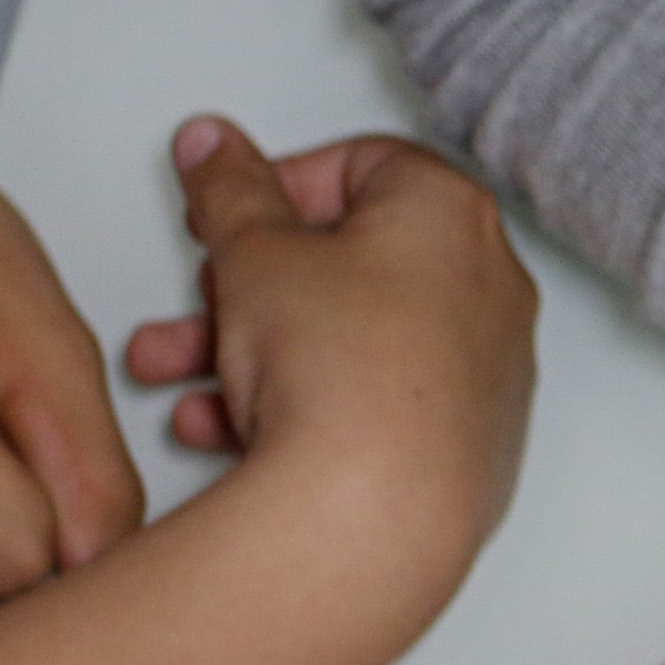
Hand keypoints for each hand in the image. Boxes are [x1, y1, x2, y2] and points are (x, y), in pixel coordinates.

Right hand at [119, 116, 536, 600]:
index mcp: (452, 215)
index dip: (281, 182)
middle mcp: (488, 288)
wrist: (372, 517)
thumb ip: (229, 188)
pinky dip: (303, 405)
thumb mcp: (253, 253)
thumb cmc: (338, 373)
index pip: (363, 163)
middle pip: (351, 260)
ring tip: (176, 373)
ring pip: (349, 338)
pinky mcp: (467, 447)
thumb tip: (218, 148)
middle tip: (204, 294)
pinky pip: (373, 404)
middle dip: (251, 279)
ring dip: (253, 348)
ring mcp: (484, 374)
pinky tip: (227, 428)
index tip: (228, 210)